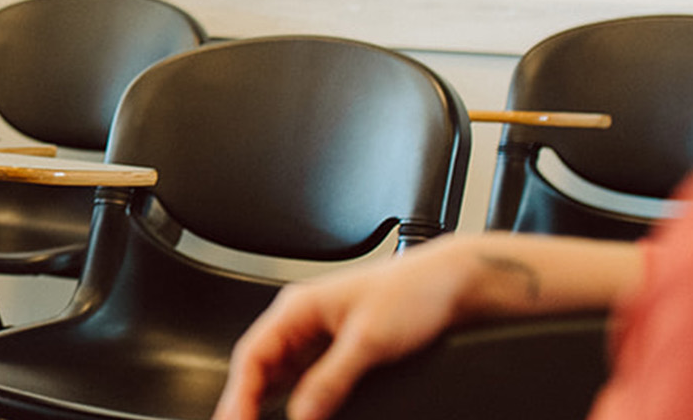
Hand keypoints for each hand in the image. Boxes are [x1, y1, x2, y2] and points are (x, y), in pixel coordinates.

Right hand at [214, 237, 532, 419]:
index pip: (252, 355)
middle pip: (260, 368)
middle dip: (246, 402)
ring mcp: (320, 336)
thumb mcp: (368, 341)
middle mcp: (303, 321)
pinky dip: (296, 401)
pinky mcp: (339, 350)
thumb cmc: (412, 292)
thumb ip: (329, 380)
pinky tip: (297, 415)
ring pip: (280, 377)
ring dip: (267, 403)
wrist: (453, 285)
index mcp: (297, 308)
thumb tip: (300, 415)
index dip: (239, 393)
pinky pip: (306, 380)